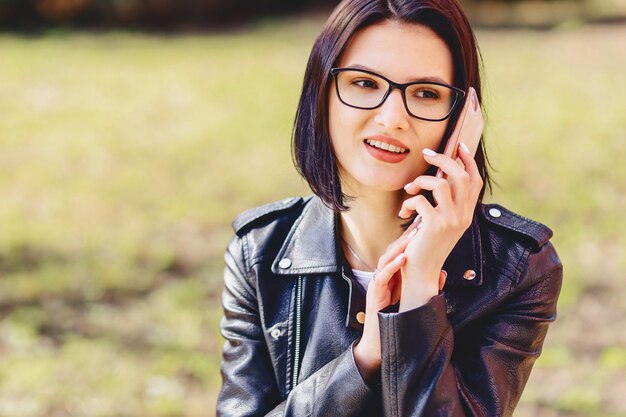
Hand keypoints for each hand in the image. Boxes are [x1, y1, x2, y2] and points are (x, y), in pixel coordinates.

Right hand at [352, 222, 446, 381]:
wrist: (381, 341)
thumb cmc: (396, 320)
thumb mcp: (413, 299)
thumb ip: (425, 286)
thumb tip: (442, 274)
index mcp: (393, 274)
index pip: (401, 251)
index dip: (413, 239)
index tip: (425, 226)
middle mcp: (384, 275)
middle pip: (393, 250)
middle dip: (407, 237)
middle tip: (420, 223)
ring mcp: (378, 283)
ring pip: (386, 258)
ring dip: (400, 247)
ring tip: (413, 237)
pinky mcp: (374, 292)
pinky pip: (381, 275)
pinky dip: (392, 265)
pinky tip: (403, 258)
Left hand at [398, 141, 482, 310]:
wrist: (422, 273)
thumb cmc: (426, 246)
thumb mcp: (440, 222)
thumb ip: (443, 203)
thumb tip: (439, 177)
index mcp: (467, 213)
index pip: (475, 181)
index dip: (468, 161)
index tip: (458, 146)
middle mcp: (463, 215)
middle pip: (461, 175)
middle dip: (443, 159)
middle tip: (426, 154)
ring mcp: (451, 221)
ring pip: (442, 183)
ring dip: (421, 181)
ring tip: (409, 190)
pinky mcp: (435, 226)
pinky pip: (421, 200)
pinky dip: (409, 202)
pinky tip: (403, 213)